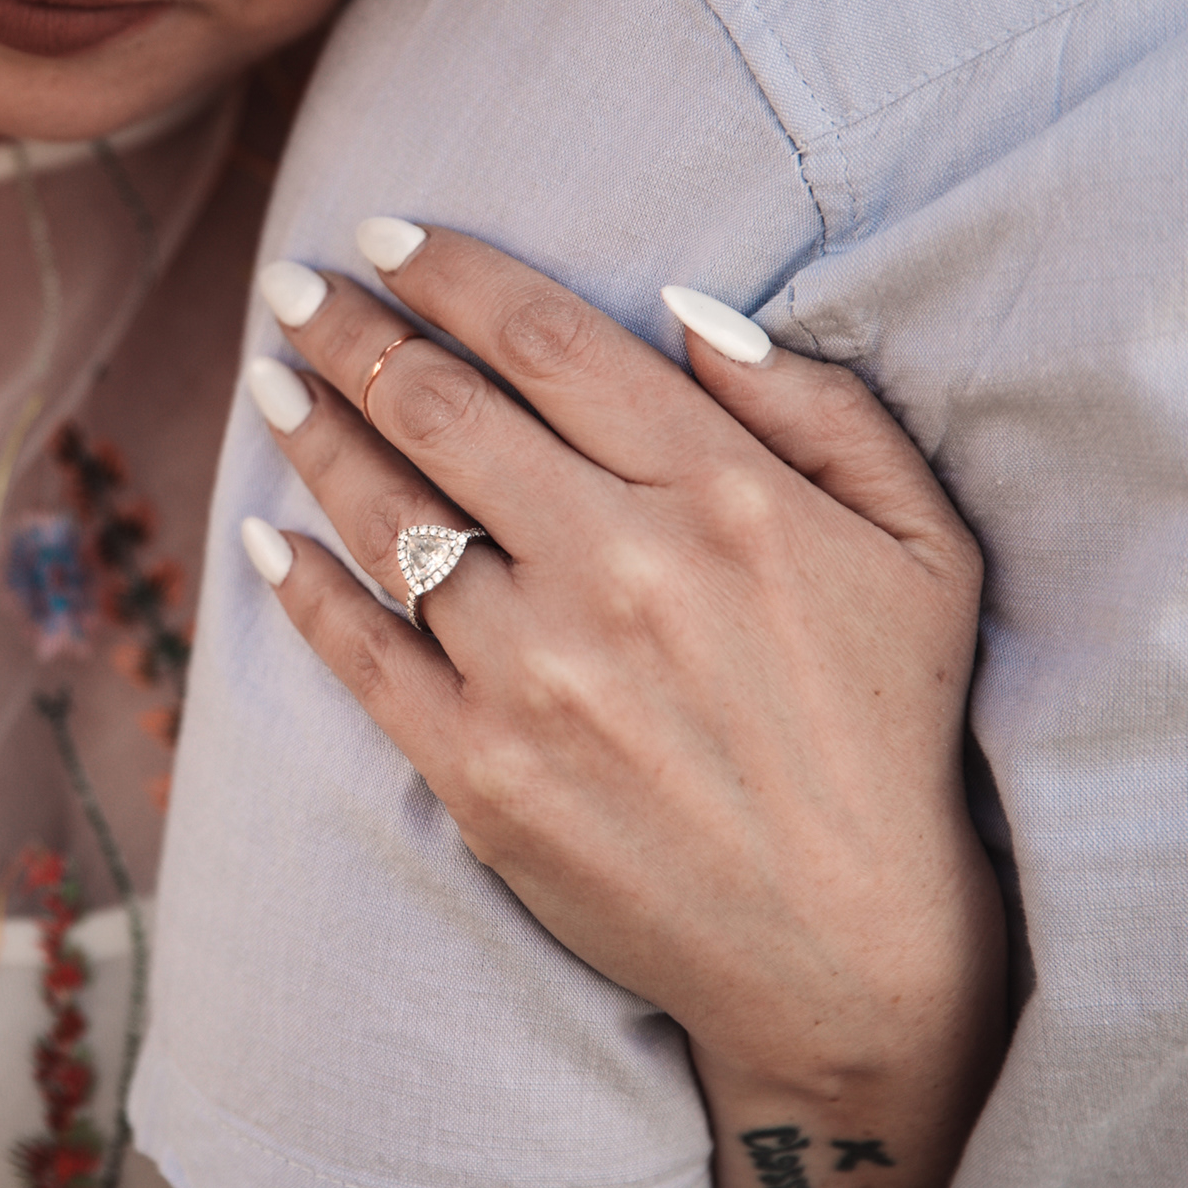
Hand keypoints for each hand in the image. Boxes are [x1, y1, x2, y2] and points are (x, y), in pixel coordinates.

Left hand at [242, 224, 998, 1107]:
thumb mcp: (919, 544)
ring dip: (313, 432)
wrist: (848, 949)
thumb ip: (815, 407)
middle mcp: (618, 567)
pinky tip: (267, 531)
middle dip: (350, 332)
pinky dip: (301, 581)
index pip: (547, 342)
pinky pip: (361, 648)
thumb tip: (681, 310)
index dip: (449, 276)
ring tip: (273, 381)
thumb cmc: (886, 728)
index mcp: (722, 494)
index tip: (383, 238)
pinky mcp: (479, 768)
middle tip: (293, 288)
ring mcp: (538, 672)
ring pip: (388, 516)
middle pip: (441, 409)